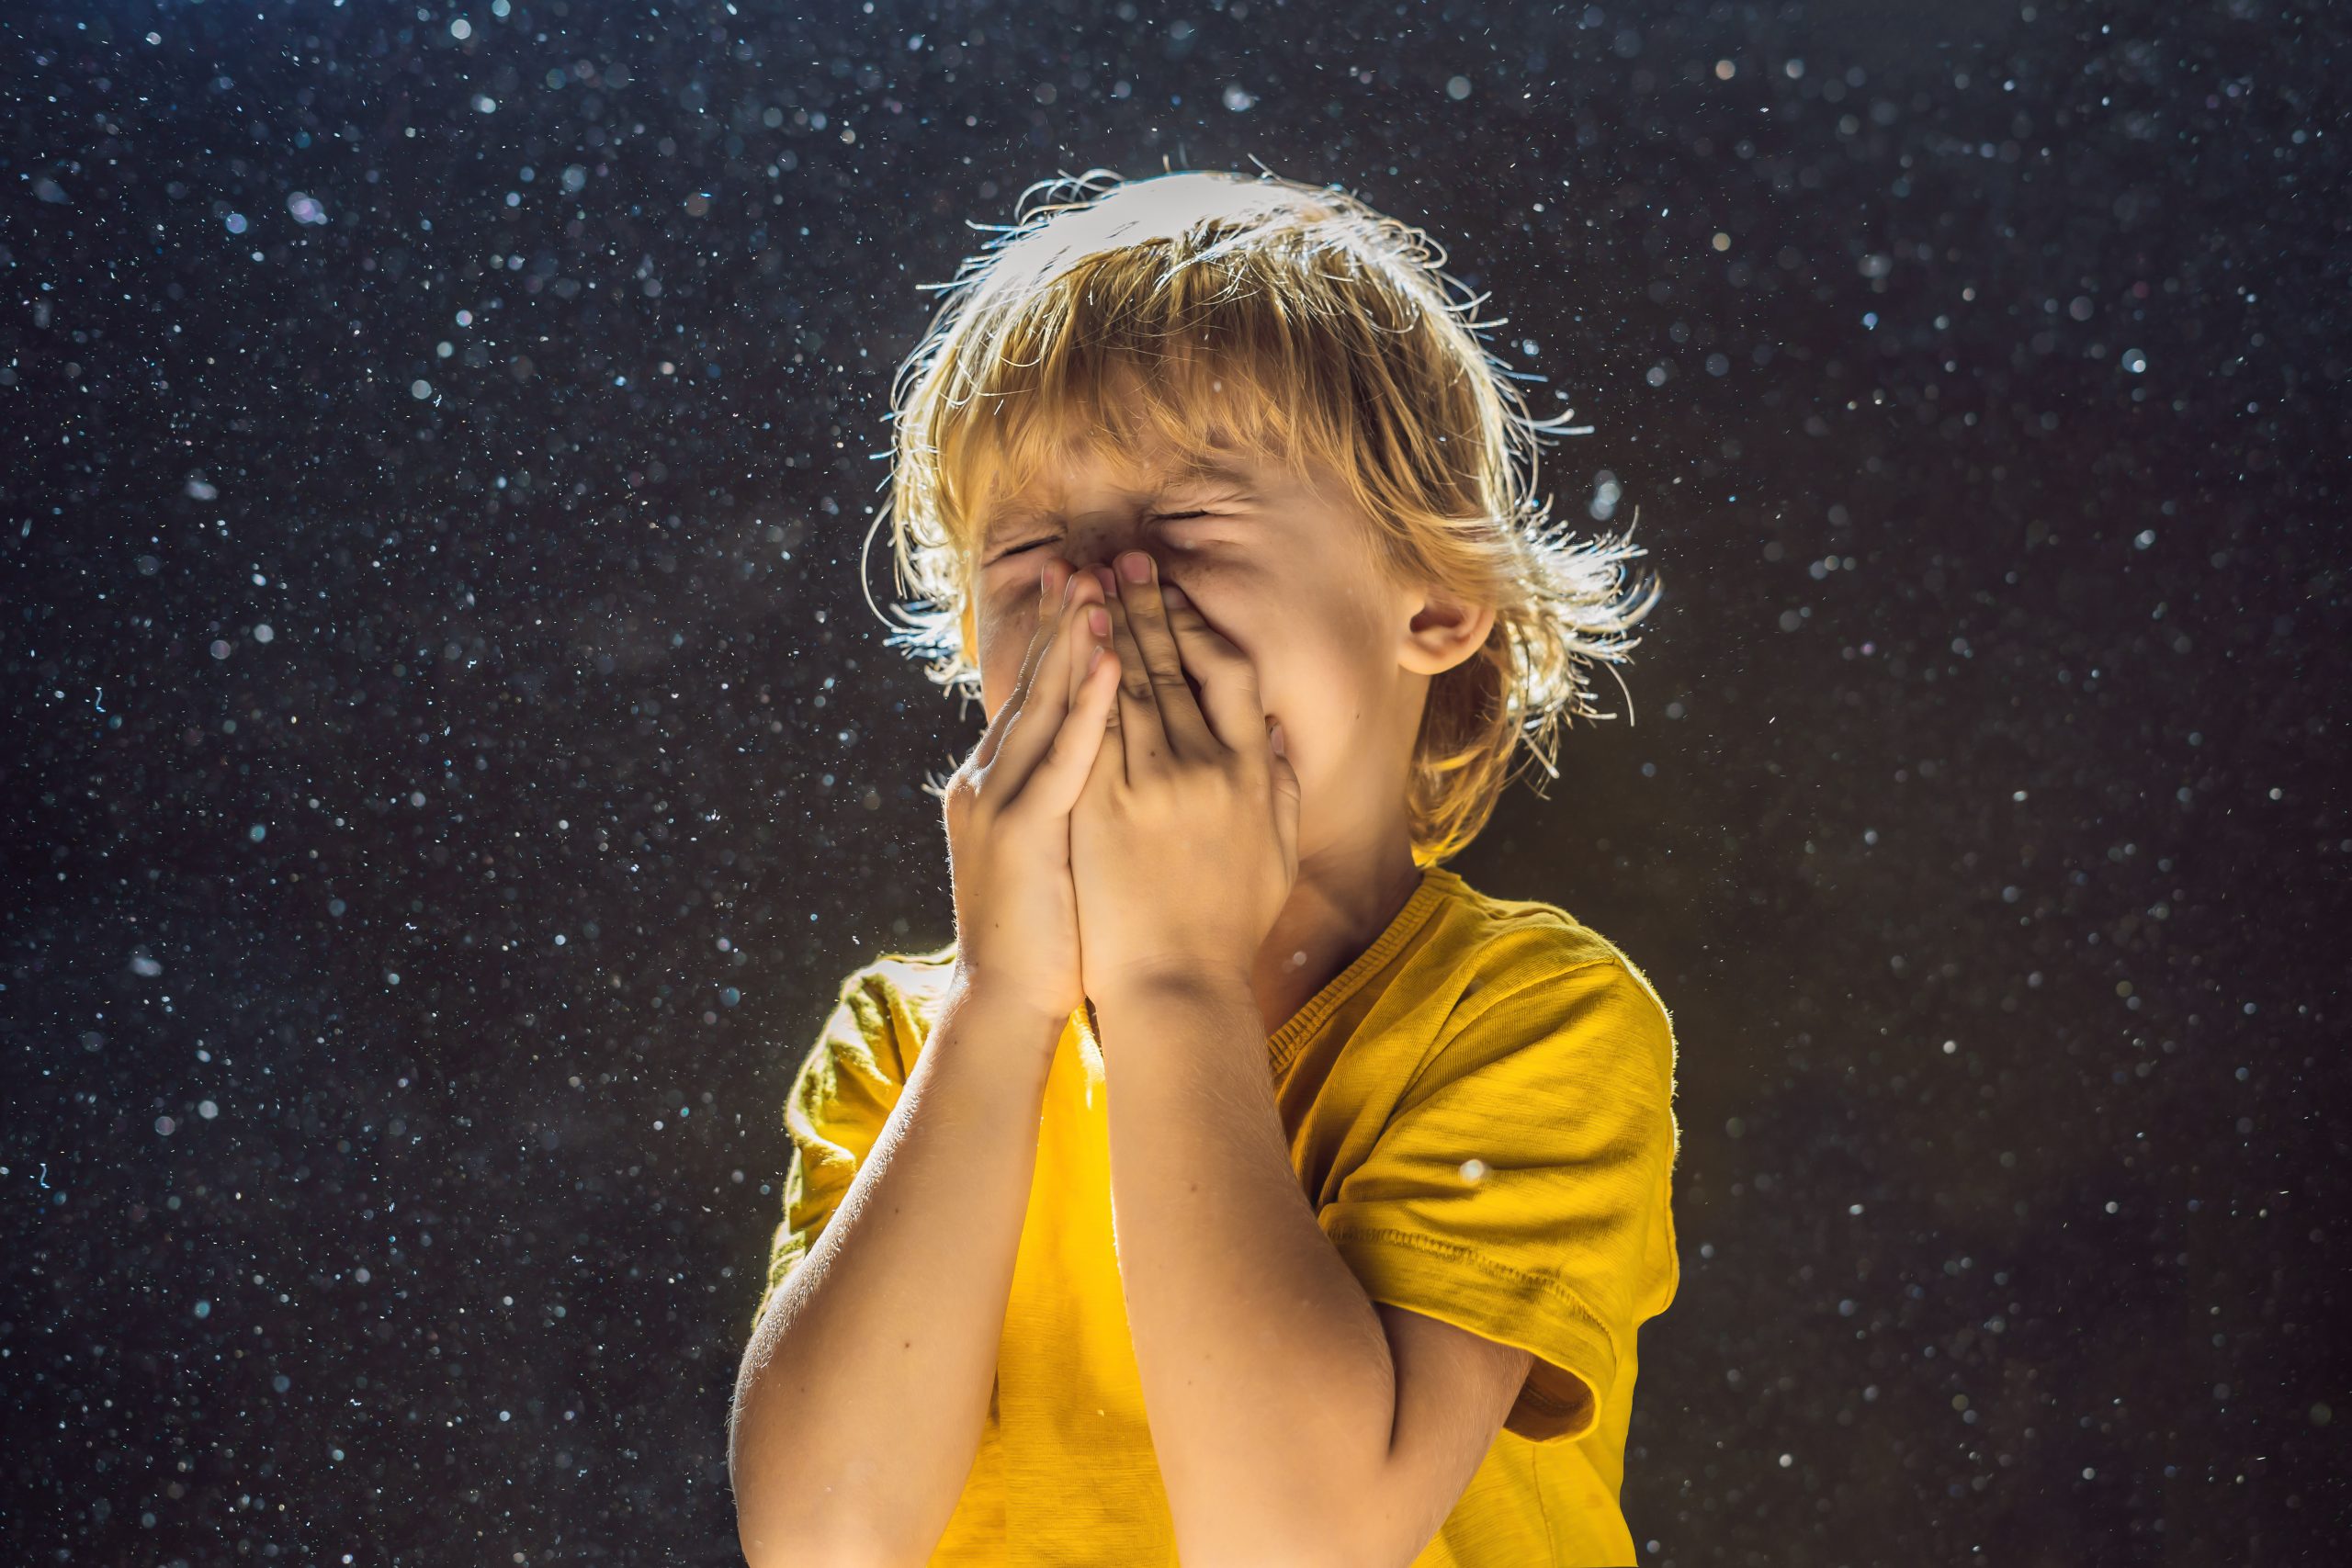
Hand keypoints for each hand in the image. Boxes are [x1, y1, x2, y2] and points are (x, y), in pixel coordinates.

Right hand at [941, 557, 1121, 1031]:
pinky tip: (1112, 664)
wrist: (1005, 999)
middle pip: (1032, 685)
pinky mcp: (1023, 830)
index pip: (1036, 695)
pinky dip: (1087, 707)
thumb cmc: (1047, 935)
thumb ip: (1074, 797)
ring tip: (1098, 587)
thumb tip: (1106, 760)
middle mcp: (992, 778)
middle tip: (1086, 561)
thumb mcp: (1058, 848)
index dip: (1062, 641)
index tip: (1088, 589)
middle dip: (1062, 622)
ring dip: (1073, 644)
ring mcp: (1001, 801)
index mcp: (1003, 781)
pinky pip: (1063, 757)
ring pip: (1042, 706)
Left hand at [1069, 551, 1300, 1002]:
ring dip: (1107, 625)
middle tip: (1123, 558)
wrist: (1175, 985)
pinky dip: (1081, 681)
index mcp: (1250, 773)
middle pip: (1171, 664)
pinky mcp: (1102, 807)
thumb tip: (1270, 734)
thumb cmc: (1229, 927)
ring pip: (1126, 684)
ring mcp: (1151, 785)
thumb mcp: (1276, 853)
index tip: (1175, 594)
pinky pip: (1090, 729)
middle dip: (1145, 604)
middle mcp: (1205, 768)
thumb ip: (1279, 789)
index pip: (1229, 672)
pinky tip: (1071, 644)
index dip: (1199, 625)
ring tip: (1089, 581)